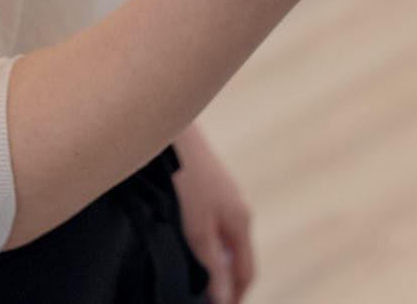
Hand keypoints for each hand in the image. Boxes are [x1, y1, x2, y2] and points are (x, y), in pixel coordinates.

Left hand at [171, 124, 253, 303]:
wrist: (170, 130)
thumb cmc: (185, 177)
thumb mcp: (197, 229)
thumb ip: (211, 264)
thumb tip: (221, 298)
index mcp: (241, 222)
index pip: (246, 272)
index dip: (235, 298)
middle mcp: (236, 208)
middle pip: (236, 257)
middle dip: (224, 282)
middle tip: (204, 299)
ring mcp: (222, 195)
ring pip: (222, 239)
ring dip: (212, 262)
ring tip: (191, 279)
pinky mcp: (205, 185)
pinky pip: (210, 223)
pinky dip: (203, 242)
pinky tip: (180, 242)